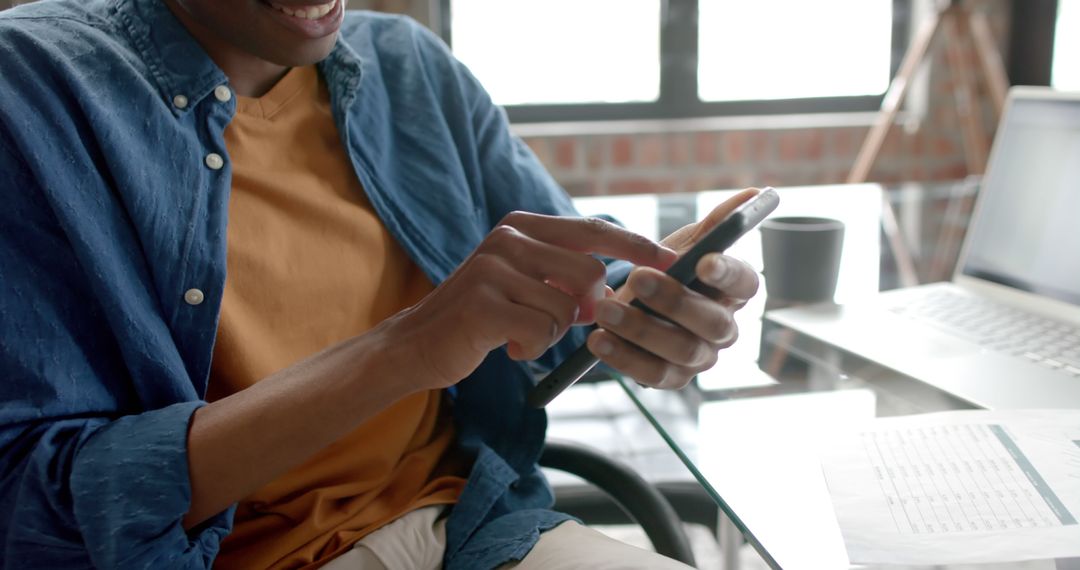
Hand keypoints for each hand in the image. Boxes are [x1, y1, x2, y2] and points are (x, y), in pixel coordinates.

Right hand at [381, 211, 677, 390]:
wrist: (418, 342)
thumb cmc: (480, 315)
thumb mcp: (522, 282)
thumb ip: (563, 275)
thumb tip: (613, 289)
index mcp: (522, 226)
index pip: (593, 230)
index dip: (636, 246)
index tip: (674, 261)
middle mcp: (508, 238)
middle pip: (588, 274)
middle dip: (586, 309)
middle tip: (561, 323)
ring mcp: (492, 269)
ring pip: (565, 308)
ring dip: (552, 333)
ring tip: (521, 332)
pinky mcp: (483, 304)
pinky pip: (541, 331)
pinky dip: (531, 348)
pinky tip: (506, 346)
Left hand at [586, 188, 761, 388]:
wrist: (635, 305)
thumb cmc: (668, 270)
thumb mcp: (687, 244)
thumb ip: (716, 223)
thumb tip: (755, 193)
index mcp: (734, 292)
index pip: (745, 283)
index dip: (727, 273)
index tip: (703, 260)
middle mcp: (724, 329)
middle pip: (711, 322)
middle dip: (673, 300)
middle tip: (637, 277)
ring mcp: (700, 358)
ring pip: (680, 349)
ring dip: (641, 329)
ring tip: (606, 309)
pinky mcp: (671, 378)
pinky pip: (651, 374)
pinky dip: (623, 357)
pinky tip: (598, 340)